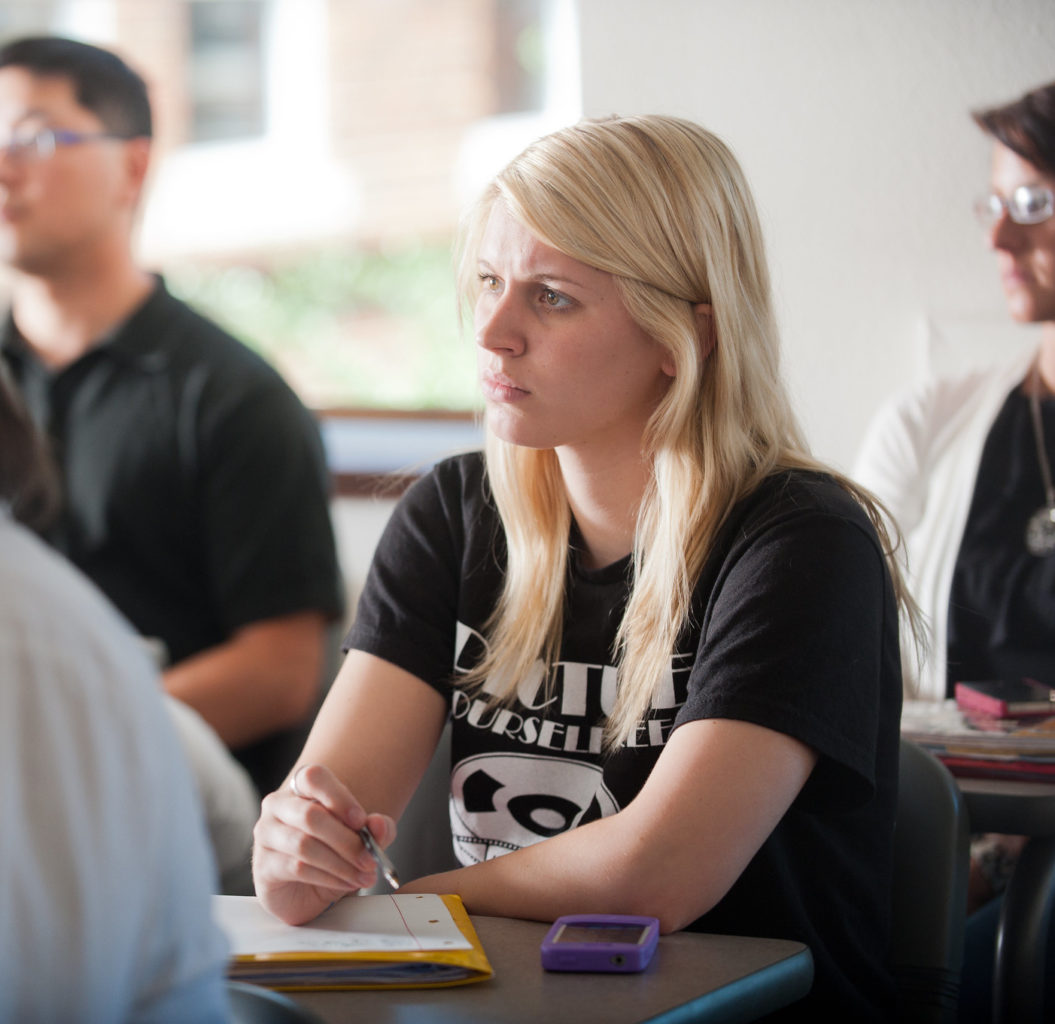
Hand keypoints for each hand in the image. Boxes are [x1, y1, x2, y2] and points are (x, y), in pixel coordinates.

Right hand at [252, 763, 396, 924]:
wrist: (307, 890)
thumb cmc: (333, 852)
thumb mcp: (362, 838)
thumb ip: (375, 829)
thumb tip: (379, 825)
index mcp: (300, 788)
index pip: (313, 777)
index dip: (339, 797)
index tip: (362, 821)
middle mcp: (277, 806)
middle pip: (311, 815)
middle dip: (347, 840)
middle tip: (370, 859)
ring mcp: (266, 835)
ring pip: (305, 845)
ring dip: (341, 863)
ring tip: (365, 876)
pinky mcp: (263, 866)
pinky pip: (297, 868)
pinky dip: (329, 878)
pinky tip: (347, 883)